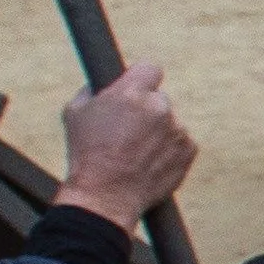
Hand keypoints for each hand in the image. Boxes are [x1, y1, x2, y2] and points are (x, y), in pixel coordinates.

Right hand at [51, 63, 194, 226]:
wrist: (105, 195)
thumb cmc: (86, 154)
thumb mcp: (74, 113)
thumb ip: (92, 90)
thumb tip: (100, 83)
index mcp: (131, 93)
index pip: (150, 67)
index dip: (142, 78)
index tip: (137, 89)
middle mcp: (159, 107)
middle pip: (158, 99)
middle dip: (146, 111)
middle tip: (128, 132)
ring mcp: (177, 129)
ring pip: (169, 122)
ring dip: (157, 132)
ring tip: (135, 154)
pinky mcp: (189, 150)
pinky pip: (180, 142)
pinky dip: (168, 150)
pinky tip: (148, 163)